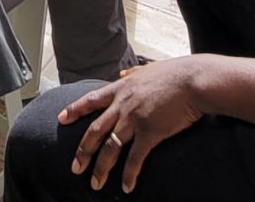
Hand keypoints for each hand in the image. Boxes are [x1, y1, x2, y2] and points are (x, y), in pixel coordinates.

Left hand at [60, 58, 205, 193]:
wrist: (193, 80)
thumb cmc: (175, 73)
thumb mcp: (148, 68)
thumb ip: (133, 72)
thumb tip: (123, 72)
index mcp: (122, 87)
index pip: (91, 100)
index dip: (74, 110)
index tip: (61, 118)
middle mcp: (123, 104)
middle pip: (95, 130)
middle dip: (83, 150)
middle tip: (75, 167)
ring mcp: (134, 118)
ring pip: (111, 147)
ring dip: (101, 168)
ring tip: (95, 183)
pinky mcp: (150, 132)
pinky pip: (135, 158)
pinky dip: (129, 174)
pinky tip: (126, 186)